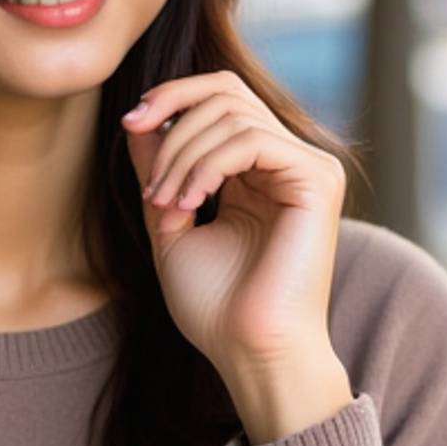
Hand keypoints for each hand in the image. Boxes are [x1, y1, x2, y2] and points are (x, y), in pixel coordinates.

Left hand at [122, 70, 346, 376]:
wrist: (252, 353)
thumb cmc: (217, 307)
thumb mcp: (172, 223)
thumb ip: (160, 170)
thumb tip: (139, 120)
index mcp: (260, 170)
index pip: (221, 98)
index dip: (172, 98)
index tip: (129, 123)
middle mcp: (289, 161)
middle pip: (227, 91)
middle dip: (173, 119)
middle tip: (147, 177)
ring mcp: (308, 168)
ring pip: (233, 114)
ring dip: (182, 155)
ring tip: (165, 204)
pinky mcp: (317, 181)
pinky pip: (252, 141)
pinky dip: (208, 165)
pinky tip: (190, 202)